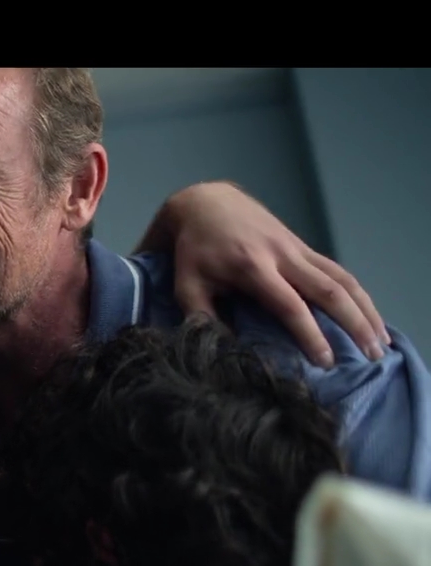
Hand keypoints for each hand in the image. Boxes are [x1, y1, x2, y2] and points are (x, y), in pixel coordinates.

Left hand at [160, 182, 388, 367]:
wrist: (206, 203)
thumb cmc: (193, 251)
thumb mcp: (186, 284)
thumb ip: (201, 317)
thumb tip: (224, 350)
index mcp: (253, 267)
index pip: (290, 305)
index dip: (310, 334)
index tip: (326, 361)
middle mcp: (282, 256)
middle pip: (329, 290)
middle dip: (354, 323)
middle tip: (371, 356)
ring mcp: (297, 249)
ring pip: (342, 278)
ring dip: (365, 309)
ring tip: (381, 342)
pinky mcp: (303, 247)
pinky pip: (337, 271)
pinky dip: (358, 294)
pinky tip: (369, 315)